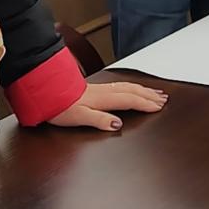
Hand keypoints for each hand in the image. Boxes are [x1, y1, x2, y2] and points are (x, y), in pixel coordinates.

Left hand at [48, 81, 167, 132]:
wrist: (45, 94)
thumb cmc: (60, 108)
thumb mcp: (79, 118)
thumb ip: (99, 120)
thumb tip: (117, 124)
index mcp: (103, 99)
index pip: (129, 100)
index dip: (145, 103)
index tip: (159, 106)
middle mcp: (103, 92)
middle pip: (131, 90)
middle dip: (149, 94)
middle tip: (163, 98)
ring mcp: (99, 89)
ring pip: (126, 86)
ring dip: (142, 88)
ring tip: (154, 91)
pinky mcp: (94, 89)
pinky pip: (119, 85)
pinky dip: (130, 86)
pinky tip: (130, 88)